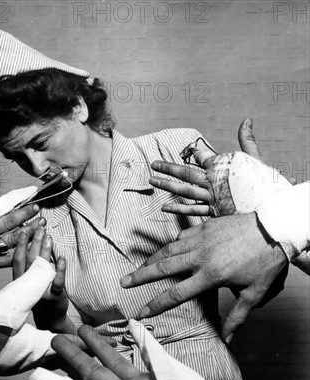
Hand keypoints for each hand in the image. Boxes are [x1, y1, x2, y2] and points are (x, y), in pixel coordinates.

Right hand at [0, 173, 45, 272]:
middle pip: (8, 224)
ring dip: (29, 233)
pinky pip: (11, 260)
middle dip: (25, 216)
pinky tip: (36, 246)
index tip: (31, 192)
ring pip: (13, 242)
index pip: (0, 207)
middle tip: (39, 209)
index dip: (17, 199)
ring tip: (43, 226)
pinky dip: (24, 253)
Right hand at [13, 227, 69, 330]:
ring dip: (46, 251)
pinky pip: (57, 282)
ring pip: (41, 267)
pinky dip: (60, 269)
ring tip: (49, 237)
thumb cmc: (38, 296)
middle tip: (39, 228)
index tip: (23, 230)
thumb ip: (29, 265)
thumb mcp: (28, 281)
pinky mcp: (54, 296)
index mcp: (20, 279)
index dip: (20, 244)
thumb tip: (32, 242)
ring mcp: (41, 290)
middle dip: (34, 242)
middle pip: (30, 259)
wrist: (49, 319)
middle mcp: (27, 285)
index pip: (18, 259)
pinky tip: (62, 258)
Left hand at [30, 323, 272, 379]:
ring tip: (83, 328)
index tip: (35, 373)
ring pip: (113, 358)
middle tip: (55, 338)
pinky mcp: (159, 373)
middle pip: (90, 370)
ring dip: (98, 343)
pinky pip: (145, 351)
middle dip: (72, 355)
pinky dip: (139, 338)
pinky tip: (131, 326)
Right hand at [121, 213, 287, 342]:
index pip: (176, 293)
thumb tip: (228, 340)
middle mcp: (200, 256)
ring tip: (138, 268)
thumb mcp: (253, 293)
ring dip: (151, 259)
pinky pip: (181, 236)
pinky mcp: (205, 226)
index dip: (156, 304)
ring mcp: (201, 239)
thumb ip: (237, 317)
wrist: (274, 227)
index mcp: (210, 275)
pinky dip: (172, 245)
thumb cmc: (265, 262)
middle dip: (141, 276)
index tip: (141, 312)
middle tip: (123, 282)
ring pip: (168, 249)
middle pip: (163, 267)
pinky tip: (168, 251)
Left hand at [150, 118, 287, 216]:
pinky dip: (178, 209)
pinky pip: (193, 210)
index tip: (189, 151)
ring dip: (167, 186)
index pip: (203, 157)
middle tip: (153, 165)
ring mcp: (212, 198)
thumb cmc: (266, 183)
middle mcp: (213, 182)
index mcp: (222, 167)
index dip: (196, 153)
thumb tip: (247, 119)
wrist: (273, 207)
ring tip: (152, 181)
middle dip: (168, 169)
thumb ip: (247, 140)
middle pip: (186, 174)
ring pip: (185, 191)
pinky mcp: (214, 212)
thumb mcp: (257, 159)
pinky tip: (164, 207)